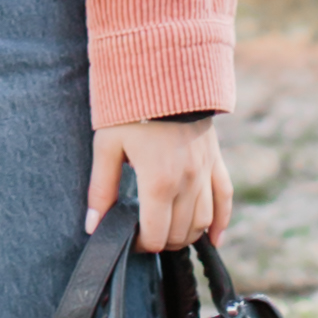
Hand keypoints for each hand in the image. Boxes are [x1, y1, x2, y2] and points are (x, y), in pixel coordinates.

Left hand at [87, 115, 229, 250]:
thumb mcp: (106, 146)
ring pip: (203, 221)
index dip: (141, 245)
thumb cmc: (130, 109)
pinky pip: (225, 197)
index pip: (156, 235)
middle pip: (180, 233)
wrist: (164, 72)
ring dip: (186, 236)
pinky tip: (213, 238)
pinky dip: (221, 222)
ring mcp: (205, 171)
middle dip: (161, 242)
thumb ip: (101, 190)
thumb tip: (92, 227)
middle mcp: (188, 181)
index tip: (129, 240)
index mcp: (158, 182)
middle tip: (144, 236)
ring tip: (168, 235)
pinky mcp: (215, 160)